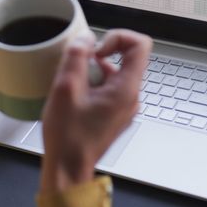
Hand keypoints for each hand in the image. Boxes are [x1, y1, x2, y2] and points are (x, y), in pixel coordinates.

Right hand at [40, 29, 151, 191]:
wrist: (68, 169)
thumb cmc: (68, 137)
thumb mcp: (65, 89)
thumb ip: (76, 58)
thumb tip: (85, 39)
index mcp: (126, 90)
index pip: (141, 45)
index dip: (117, 37)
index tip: (96, 49)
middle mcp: (131, 98)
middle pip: (125, 58)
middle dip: (98, 57)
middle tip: (76, 70)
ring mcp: (124, 107)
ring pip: (113, 74)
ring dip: (92, 73)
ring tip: (72, 88)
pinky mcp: (114, 114)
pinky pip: (108, 89)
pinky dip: (91, 86)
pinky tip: (73, 99)